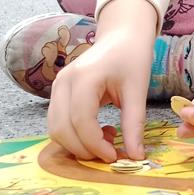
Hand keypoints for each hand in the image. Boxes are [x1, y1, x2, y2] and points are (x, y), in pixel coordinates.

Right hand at [47, 0, 157, 161]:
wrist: (121, 37)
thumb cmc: (132, 59)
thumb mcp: (138, 91)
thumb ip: (134, 124)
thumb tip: (135, 157)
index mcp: (85, 78)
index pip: (81, 121)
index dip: (96, 145)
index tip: (115, 156)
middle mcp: (64, 82)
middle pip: (61, 129)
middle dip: (84, 149)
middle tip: (110, 153)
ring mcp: (57, 86)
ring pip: (55, 129)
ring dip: (77, 144)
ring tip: (106, 139)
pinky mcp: (57, 92)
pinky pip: (57, 122)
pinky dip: (74, 135)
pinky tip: (98, 130)